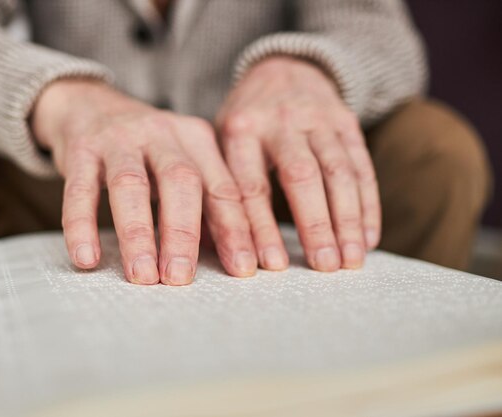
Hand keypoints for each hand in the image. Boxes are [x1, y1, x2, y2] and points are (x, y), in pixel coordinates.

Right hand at [32, 79, 256, 284]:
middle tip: (181, 277)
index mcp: (197, 139)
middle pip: (181, 181)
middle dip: (183, 233)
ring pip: (130, 185)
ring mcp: (119, 139)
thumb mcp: (182, 162)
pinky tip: (86, 257)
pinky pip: (80, 190)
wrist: (90, 105)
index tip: (241, 269)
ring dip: (138, 234)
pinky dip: (82, 225)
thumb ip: (206, 202)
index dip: (235, 229)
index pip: (223, 187)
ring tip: (142, 275)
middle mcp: (162, 133)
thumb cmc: (146, 149)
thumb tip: (230, 255)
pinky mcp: (81, 149)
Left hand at [217, 57, 380, 270]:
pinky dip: (367, 205)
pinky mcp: (347, 122)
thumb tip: (218, 247)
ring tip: (351, 260)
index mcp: (241, 130)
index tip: (271, 265)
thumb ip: (223, 183)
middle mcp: (280, 121)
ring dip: (348, 219)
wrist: (284, 69)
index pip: (251, 186)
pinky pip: (362, 166)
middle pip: (301, 176)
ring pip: (338, 172)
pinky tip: (368, 238)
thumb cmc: (246, 120)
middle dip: (315, 224)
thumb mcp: (222, 139)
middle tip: (324, 266)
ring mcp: (318, 119)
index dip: (262, 228)